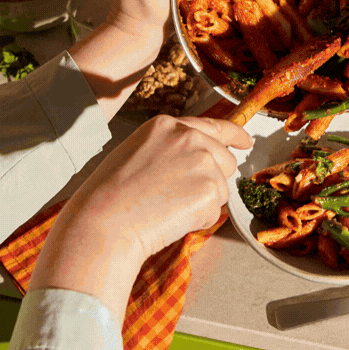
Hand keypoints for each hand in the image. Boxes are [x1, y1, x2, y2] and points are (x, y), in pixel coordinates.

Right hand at [27, 114, 252, 322]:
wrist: (102, 224)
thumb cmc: (108, 197)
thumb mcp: (137, 153)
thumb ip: (170, 149)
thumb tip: (198, 159)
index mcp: (167, 125)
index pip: (214, 125)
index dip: (235, 136)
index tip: (246, 141)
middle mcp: (190, 137)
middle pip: (225, 160)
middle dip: (211, 180)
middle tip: (176, 197)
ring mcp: (203, 161)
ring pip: (221, 187)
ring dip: (202, 202)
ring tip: (166, 207)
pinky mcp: (210, 189)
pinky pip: (214, 211)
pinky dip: (198, 220)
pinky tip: (170, 218)